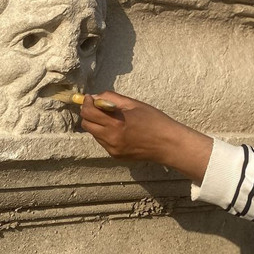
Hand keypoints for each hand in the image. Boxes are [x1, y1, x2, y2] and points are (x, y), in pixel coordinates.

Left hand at [80, 91, 212, 183]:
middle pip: (86, 124)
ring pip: (94, 133)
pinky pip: (103, 142)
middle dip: (89, 114)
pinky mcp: (115, 155)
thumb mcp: (134, 104)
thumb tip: (95, 97)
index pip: (88, 113)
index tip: (90, 98)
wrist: (167, 143)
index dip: (86, 103)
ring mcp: (112, 149)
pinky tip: (119, 130)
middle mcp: (110, 138)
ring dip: (97, 124)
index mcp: (115, 123)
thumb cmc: (154, 120)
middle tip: (99, 107)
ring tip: (112, 119)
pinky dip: (105, 134)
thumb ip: (112, 99)